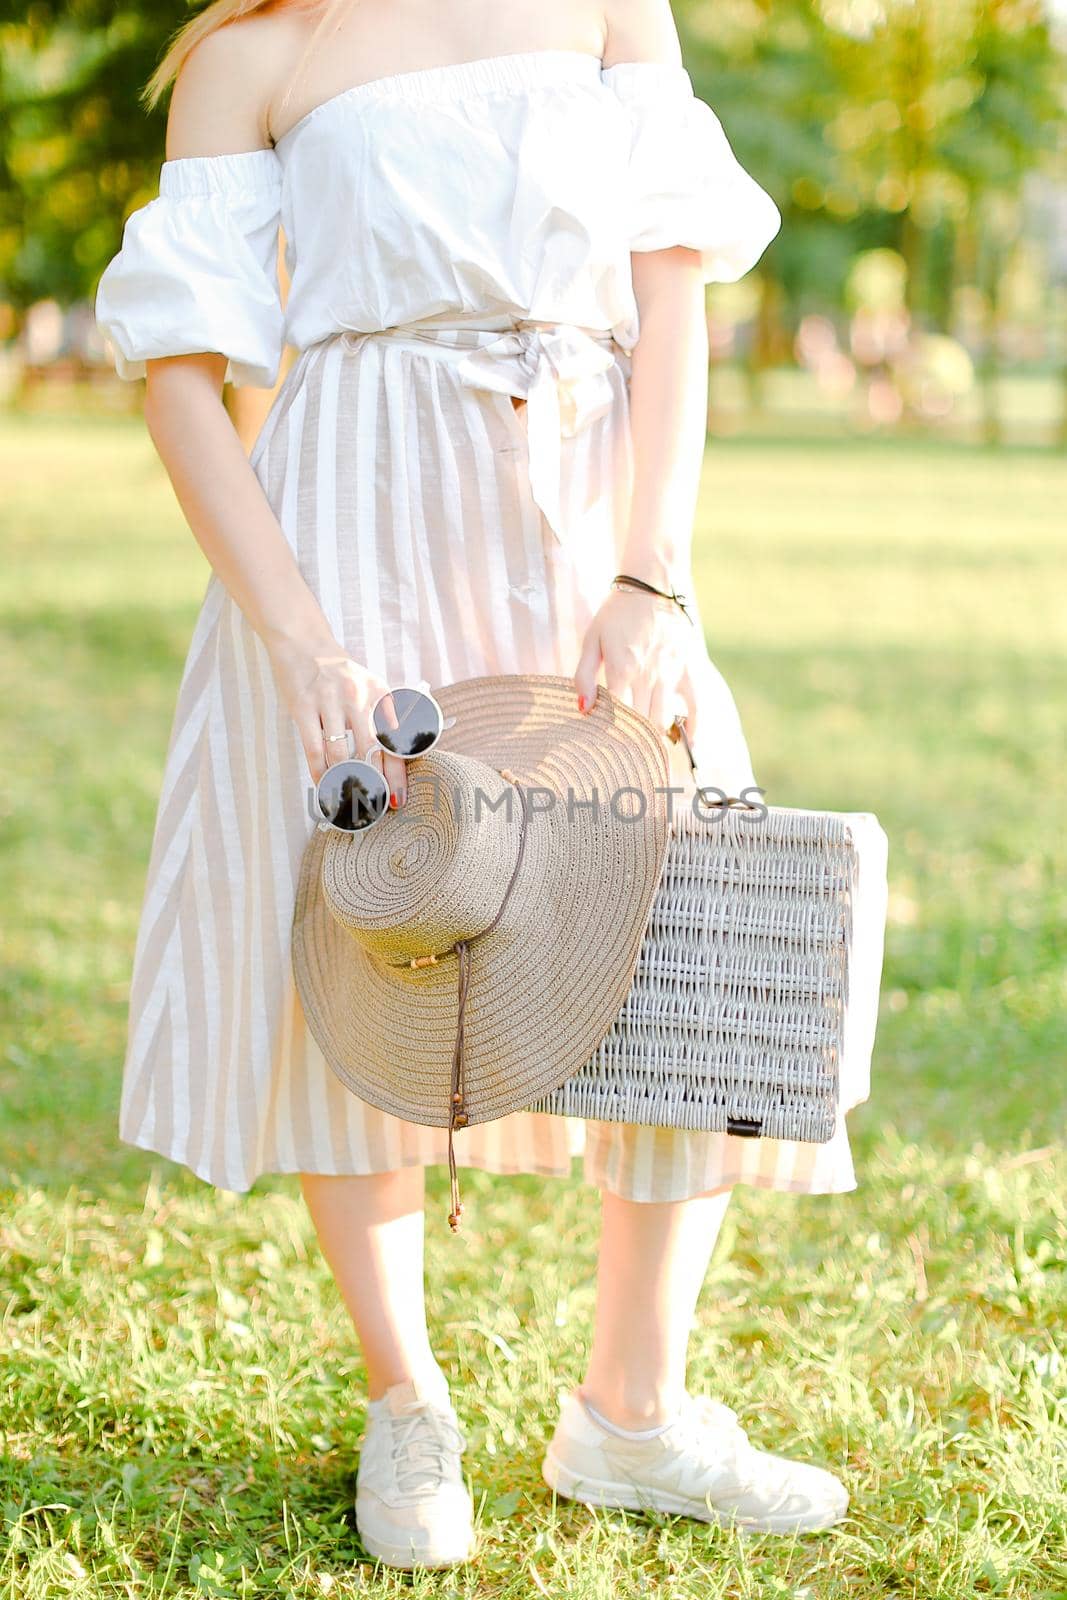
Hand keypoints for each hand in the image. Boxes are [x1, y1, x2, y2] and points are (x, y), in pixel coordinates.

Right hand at [265, 631, 408, 803]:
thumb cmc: (340, 673)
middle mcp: (358, 697)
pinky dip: (319, 772)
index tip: (398, 798)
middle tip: (375, 806)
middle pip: (371, 750)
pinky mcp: (304, 707)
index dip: (397, 773)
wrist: (303, 644)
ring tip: (347, 801)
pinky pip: (314, 749)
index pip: (394, 739)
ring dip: (344, 781)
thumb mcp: (370, 686)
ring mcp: (329, 701)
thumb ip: (383, 717)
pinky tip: (322, 785)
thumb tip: (394, 760)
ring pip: (341, 753)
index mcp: (380, 693)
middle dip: (375, 783)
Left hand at [573, 586, 700, 745]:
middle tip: (621, 752)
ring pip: (662, 719)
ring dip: (653, 737)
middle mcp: (648, 676)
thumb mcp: (592, 640)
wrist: (652, 586)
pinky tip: (687, 739)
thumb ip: (584, 676)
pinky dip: (692, 724)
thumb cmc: (617, 614)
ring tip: (644, 747)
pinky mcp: (689, 669)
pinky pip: (696, 704)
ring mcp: (671, 674)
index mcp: (621, 669)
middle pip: (638, 722)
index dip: (608, 733)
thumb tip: (582, 709)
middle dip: (629, 740)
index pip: (614, 715)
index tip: (602, 745)